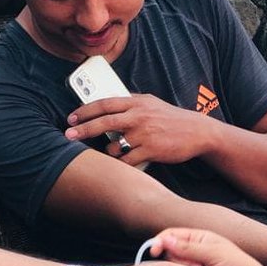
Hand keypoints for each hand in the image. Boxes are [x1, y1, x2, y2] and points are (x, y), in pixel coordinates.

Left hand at [67, 95, 213, 166]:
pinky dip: (122, 163)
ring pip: (115, 146)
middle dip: (83, 129)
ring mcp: (145, 134)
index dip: (85, 111)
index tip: (71, 118)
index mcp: (137, 102)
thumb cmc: (172, 118)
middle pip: (104, 122)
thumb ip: (131, 102)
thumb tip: (109, 104)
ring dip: (108, 151)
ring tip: (114, 151)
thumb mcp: (151, 103)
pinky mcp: (151, 150)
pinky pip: (127, 160)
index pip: (105, 104)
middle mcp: (139, 116)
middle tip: (68, 135)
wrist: (197, 131)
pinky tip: (123, 161)